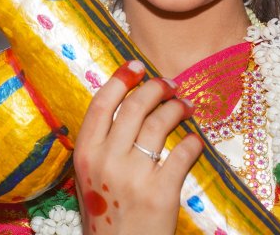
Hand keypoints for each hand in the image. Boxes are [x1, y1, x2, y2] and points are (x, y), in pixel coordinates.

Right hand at [72, 60, 201, 233]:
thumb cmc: (105, 213)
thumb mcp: (89, 176)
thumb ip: (101, 144)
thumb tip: (126, 103)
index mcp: (84, 153)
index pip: (101, 104)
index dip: (120, 80)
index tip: (136, 66)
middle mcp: (106, 160)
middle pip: (134, 107)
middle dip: (155, 89)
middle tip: (168, 86)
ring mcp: (133, 176)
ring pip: (159, 124)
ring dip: (176, 109)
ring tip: (185, 107)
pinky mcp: (160, 192)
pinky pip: (182, 153)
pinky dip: (192, 142)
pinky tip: (195, 141)